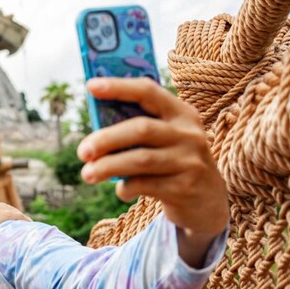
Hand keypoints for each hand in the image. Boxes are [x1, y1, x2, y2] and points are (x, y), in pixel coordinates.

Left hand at [76, 77, 228, 266]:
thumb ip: (140, 130)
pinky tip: (120, 190)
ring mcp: (189, 161)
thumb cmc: (173, 163)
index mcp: (182, 113)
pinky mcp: (184, 187)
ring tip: (87, 174)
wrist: (207, 202)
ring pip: (141, 159)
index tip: (91, 86)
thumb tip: (95, 130)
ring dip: (108, 166)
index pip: (148, 92)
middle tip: (82, 151)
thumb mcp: (167, 140)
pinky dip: (126, 187)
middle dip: (107, 139)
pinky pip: (145, 185)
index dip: (119, 87)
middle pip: (141, 129)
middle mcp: (189, 134)